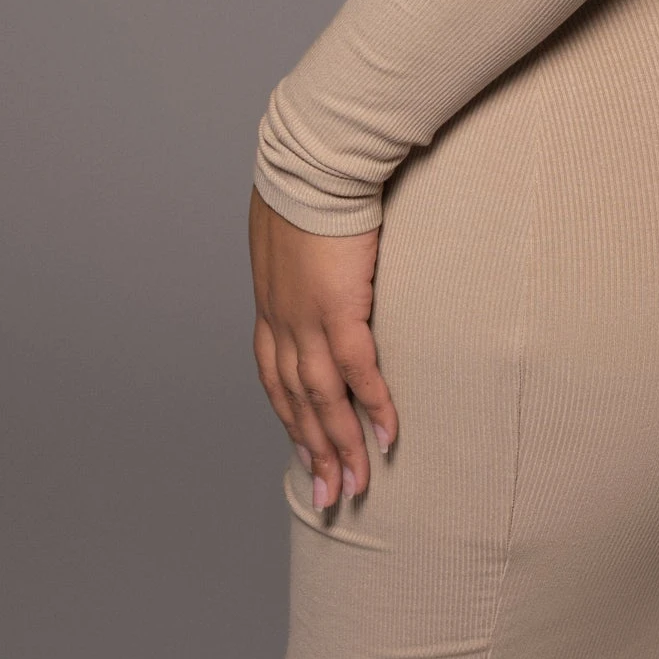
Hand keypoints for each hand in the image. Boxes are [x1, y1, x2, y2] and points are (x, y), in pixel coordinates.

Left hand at [248, 184, 399, 509]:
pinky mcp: (339, 309)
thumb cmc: (307, 180)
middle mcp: (282, 322)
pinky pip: (358, 372)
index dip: (291, 420)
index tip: (305, 454)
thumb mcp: (290, 225)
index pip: (275, 378)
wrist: (312, 161)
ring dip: (339, 448)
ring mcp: (307, 320)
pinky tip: (386, 437)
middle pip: (294, 403)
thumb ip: (301, 253)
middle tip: (328, 497)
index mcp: (271, 305)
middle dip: (312, 453)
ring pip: (321, 401)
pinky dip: (372, 407)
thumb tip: (319, 255)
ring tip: (355, 486)